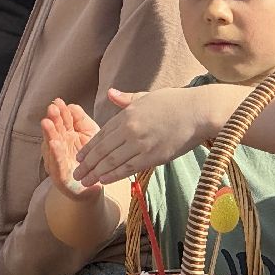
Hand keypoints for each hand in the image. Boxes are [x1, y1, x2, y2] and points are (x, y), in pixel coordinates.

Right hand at [41, 99, 102, 199]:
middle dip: (53, 119)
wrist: (94, 185)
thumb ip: (81, 120)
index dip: (60, 112)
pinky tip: (55, 143)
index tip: (58, 101)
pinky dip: (55, 153)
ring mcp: (57, 161)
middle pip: (55, 131)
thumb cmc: (92, 158)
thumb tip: (72, 106)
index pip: (62, 121)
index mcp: (66, 135)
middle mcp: (58, 147)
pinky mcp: (59, 176)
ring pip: (51, 145)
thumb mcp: (90, 135)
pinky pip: (57, 163)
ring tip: (47, 122)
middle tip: (52, 108)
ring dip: (49, 133)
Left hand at [73, 84, 245, 186]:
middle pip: (103, 149)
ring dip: (96, 172)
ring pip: (112, 161)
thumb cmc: (175, 102)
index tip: (79, 157)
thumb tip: (110, 93)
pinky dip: (114, 175)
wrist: (199, 111)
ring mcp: (141, 143)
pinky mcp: (154, 156)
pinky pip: (129, 168)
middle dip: (87, 163)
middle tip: (76, 174)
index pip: (101, 134)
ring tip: (84, 181)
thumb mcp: (146, 96)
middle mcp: (130, 129)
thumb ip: (126, 99)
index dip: (89, 147)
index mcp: (127, 114)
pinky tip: (103, 180)